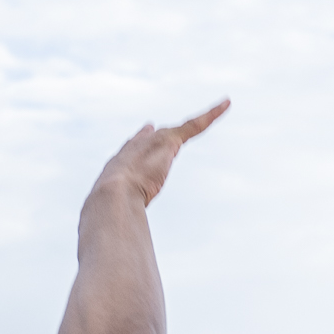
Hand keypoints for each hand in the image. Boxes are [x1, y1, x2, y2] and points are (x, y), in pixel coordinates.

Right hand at [92, 101, 227, 206]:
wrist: (113, 195)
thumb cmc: (111, 209)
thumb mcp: (116, 210)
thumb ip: (120, 213)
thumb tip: (107, 229)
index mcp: (122, 162)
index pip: (135, 146)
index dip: (141, 139)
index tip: (146, 131)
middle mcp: (138, 147)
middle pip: (154, 136)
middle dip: (161, 130)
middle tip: (161, 122)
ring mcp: (154, 142)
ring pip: (183, 129)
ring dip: (201, 120)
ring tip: (216, 109)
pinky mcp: (171, 141)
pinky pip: (195, 125)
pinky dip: (212, 114)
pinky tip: (226, 103)